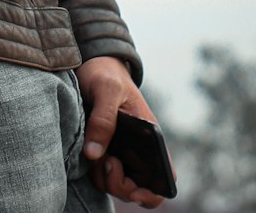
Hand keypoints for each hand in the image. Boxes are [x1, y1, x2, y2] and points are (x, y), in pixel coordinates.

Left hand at [76, 57, 168, 207]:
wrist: (91, 63)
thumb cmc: (106, 73)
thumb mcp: (107, 89)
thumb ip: (103, 119)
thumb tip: (94, 154)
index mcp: (151, 136)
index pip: (165, 175)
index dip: (153, 193)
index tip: (134, 191)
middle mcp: (139, 149)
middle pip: (138, 188)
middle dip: (121, 185)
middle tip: (109, 163)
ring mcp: (122, 152)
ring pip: (117, 185)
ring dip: (105, 179)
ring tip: (96, 155)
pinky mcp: (104, 151)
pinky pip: (101, 176)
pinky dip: (95, 173)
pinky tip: (90, 155)